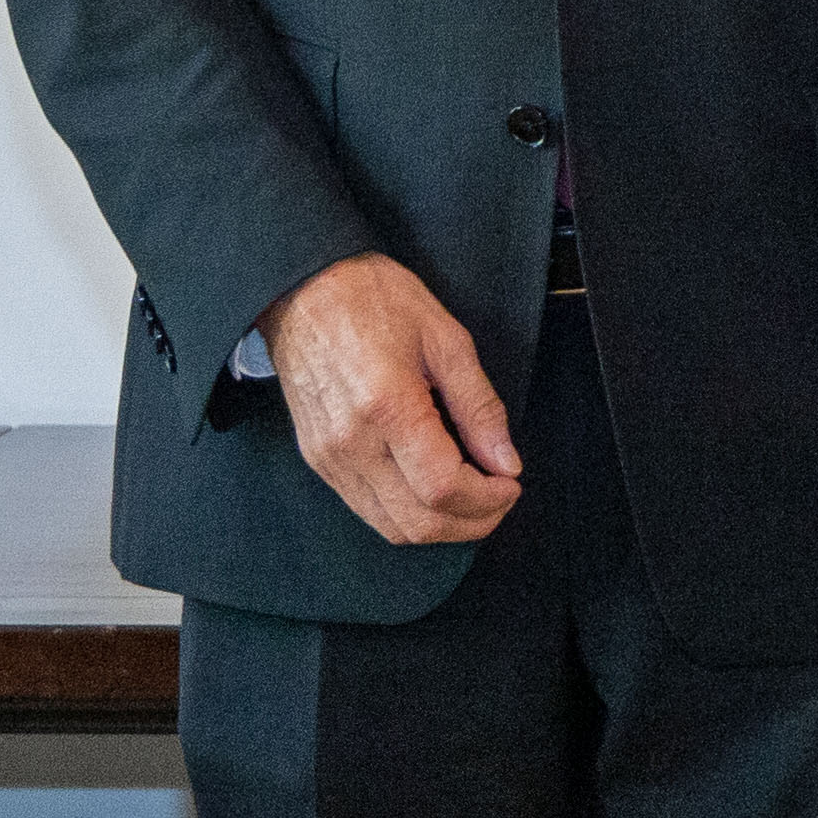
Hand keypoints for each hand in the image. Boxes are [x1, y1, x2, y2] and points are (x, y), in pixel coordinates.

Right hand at [262, 253, 522, 545]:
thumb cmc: (375, 300)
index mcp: (388, 405)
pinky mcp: (319, 461)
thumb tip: (506, 462)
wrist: (305, 290)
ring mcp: (329, 457)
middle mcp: (352, 442)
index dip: (487, 500)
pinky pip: (367, 509)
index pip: (443, 487)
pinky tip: (433, 489)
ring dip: (440, 526)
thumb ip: (479, 407)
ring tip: (473, 498)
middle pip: (418, 522)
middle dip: (471, 522)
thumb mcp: (447, 340)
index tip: (511, 484)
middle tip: (500, 499)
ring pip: (391, 527)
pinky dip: (407, 514)